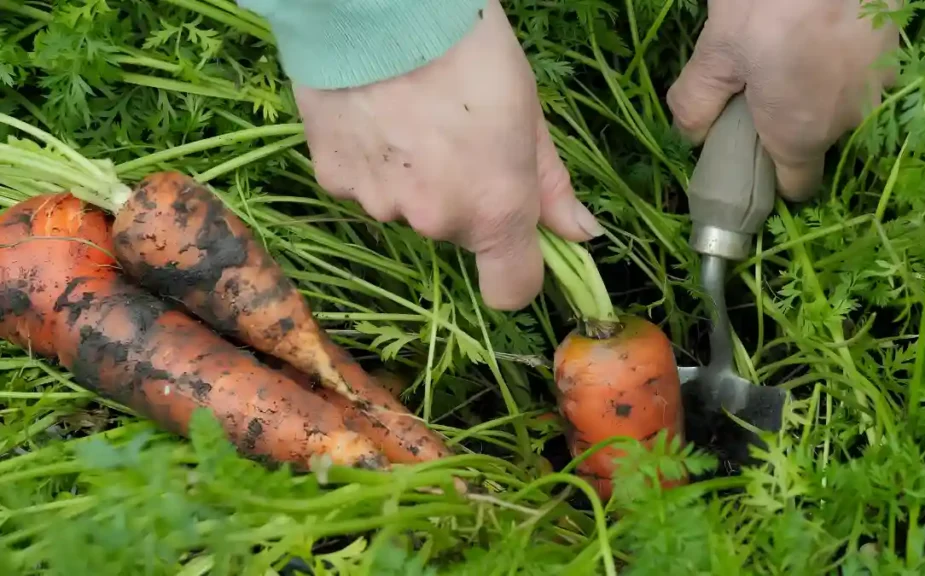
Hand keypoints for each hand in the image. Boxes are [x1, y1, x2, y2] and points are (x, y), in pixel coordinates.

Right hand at [294, 0, 601, 310]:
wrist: (379, 6)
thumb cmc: (471, 49)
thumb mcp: (528, 113)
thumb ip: (549, 184)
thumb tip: (580, 233)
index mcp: (495, 209)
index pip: (510, 290)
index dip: (516, 273)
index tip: (515, 243)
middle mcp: (436, 221)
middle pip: (454, 232)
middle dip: (460, 196)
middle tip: (455, 132)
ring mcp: (379, 204)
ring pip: (406, 205)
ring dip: (412, 176)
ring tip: (408, 113)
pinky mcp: (332, 180)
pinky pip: (362, 183)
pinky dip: (370, 159)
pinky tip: (372, 113)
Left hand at [667, 0, 900, 199]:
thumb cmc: (768, 3)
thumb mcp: (715, 52)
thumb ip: (696, 104)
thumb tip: (691, 136)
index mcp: (801, 134)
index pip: (797, 187)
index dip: (771, 177)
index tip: (749, 152)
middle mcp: (849, 119)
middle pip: (817, 140)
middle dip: (789, 122)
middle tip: (758, 84)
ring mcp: (881, 82)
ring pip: (843, 103)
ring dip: (818, 88)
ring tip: (789, 49)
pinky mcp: (898, 46)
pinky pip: (863, 71)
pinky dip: (841, 60)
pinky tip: (818, 30)